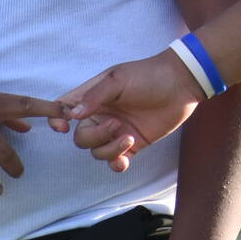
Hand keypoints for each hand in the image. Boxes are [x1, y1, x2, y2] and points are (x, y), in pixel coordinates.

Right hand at [52, 49, 204, 170]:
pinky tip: (125, 160)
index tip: (64, 127)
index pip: (65, 110)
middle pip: (81, 138)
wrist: (182, 84)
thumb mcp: (119, 79)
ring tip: (129, 138)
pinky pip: (116, 161)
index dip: (57, 120)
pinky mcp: (133, 143)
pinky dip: (117, 164)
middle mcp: (102, 116)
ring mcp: (117, 131)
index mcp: (93, 98)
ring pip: (97, 152)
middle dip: (94, 137)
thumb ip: (95, 96)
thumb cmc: (149, 75)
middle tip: (116, 124)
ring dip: (109, 150)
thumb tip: (73, 115)